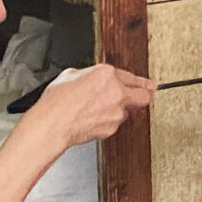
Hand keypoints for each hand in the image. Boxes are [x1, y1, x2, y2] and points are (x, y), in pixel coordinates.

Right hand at [27, 64, 154, 151]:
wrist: (53, 123)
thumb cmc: (58, 100)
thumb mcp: (71, 75)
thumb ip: (89, 75)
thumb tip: (91, 79)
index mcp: (106, 74)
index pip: (131, 76)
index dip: (139, 81)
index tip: (147, 83)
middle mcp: (116, 92)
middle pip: (144, 95)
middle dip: (146, 94)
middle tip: (147, 93)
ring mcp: (116, 111)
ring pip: (128, 111)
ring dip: (119, 109)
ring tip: (100, 110)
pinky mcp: (112, 127)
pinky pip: (115, 123)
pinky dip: (107, 121)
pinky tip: (93, 119)